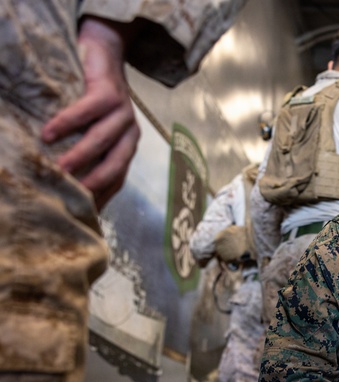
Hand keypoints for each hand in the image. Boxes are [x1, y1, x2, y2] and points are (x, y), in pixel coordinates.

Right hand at [42, 17, 138, 209]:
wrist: (104, 53)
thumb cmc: (92, 96)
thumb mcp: (94, 128)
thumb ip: (87, 150)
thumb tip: (65, 180)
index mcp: (128, 146)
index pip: (118, 178)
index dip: (103, 196)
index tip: (85, 213)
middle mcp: (130, 132)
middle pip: (115, 164)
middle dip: (94, 182)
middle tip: (71, 196)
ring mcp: (123, 112)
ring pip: (102, 139)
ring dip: (80, 156)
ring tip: (59, 168)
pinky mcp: (109, 92)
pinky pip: (88, 111)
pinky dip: (68, 122)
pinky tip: (50, 133)